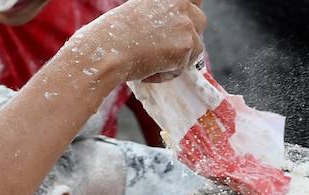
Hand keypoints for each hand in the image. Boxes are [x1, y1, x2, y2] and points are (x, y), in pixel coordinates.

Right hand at [70, 0, 205, 84]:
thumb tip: (177, 31)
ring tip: (151, 62)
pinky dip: (167, 74)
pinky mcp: (185, 47)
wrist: (108, 51)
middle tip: (165, 51)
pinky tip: (148, 70)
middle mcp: (181, 3)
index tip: (186, 22)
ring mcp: (186, 24)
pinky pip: (183, 67)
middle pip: (200, 21)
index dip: (191, 12)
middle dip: (188, 38)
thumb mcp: (141, 13)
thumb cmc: (116, 35)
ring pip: (195, 48)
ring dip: (177, 59)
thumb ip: (162, 15)